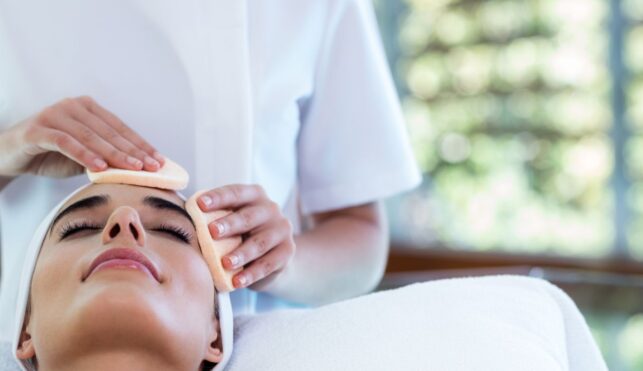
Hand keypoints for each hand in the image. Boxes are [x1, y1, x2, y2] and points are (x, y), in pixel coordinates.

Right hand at [0, 96, 163, 177]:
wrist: (9, 155)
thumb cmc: (50, 154)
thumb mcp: (83, 157)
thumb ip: (106, 158)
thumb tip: (138, 170)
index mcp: (88, 108)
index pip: (120, 128)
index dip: (141, 145)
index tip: (159, 161)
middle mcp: (73, 106)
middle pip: (109, 132)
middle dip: (133, 151)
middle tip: (152, 167)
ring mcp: (54, 115)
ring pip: (91, 136)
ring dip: (114, 154)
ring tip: (132, 168)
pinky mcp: (38, 129)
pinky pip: (65, 142)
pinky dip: (84, 154)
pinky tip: (100, 166)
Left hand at [197, 184, 295, 289]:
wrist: (273, 257)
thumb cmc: (242, 235)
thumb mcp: (232, 222)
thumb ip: (214, 218)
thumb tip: (182, 221)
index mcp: (254, 195)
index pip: (235, 193)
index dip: (218, 197)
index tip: (199, 204)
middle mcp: (271, 209)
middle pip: (249, 217)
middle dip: (230, 224)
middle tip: (212, 232)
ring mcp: (282, 230)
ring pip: (260, 243)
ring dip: (241, 253)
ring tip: (225, 263)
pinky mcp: (287, 251)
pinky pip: (268, 264)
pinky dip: (252, 274)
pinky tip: (237, 282)